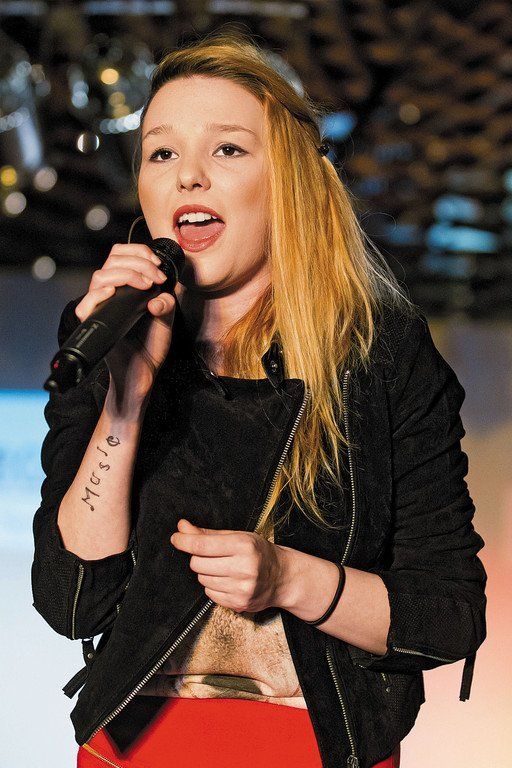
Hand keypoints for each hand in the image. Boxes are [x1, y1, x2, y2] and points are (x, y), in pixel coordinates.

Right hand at [74, 243, 176, 403]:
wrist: (143, 374)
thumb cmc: (150, 347)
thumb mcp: (166, 320)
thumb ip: (166, 303)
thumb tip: (158, 296)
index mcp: (125, 289)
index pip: (121, 256)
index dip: (139, 253)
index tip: (158, 266)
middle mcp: (111, 295)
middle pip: (111, 261)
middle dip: (138, 262)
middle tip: (157, 277)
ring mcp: (102, 308)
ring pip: (99, 276)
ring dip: (126, 274)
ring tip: (146, 284)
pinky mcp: (95, 325)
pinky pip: (85, 305)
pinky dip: (98, 294)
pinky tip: (113, 291)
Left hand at [170, 519, 287, 612]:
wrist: (283, 577)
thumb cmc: (259, 553)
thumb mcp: (238, 536)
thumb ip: (207, 534)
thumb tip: (182, 527)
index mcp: (243, 546)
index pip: (202, 545)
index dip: (184, 541)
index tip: (176, 538)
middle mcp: (243, 567)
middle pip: (198, 563)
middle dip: (198, 558)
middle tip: (211, 555)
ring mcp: (241, 588)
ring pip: (202, 579)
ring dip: (206, 573)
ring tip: (223, 568)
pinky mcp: (238, 603)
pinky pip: (209, 594)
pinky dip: (213, 586)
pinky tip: (227, 580)